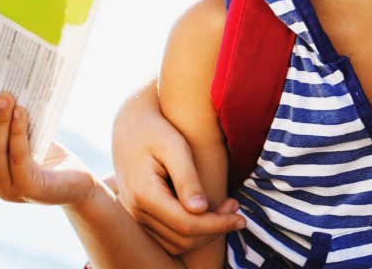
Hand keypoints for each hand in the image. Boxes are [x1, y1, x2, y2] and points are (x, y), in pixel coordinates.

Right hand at [0, 92, 95, 205]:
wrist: (81, 186)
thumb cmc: (53, 160)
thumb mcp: (29, 141)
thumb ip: (13, 127)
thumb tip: (4, 94)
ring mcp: (8, 190)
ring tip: (6, 99)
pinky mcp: (29, 190)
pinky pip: (18, 157)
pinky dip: (17, 133)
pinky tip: (20, 114)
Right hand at [111, 82, 243, 254]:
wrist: (130, 126)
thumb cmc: (156, 131)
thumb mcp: (175, 147)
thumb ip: (187, 178)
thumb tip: (200, 209)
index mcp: (144, 194)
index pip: (186, 225)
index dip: (217, 225)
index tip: (241, 217)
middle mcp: (136, 211)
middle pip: (183, 239)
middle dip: (215, 229)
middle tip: (236, 209)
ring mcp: (136, 216)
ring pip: (176, 243)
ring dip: (205, 233)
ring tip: (227, 210)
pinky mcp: (141, 216)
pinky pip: (169, 237)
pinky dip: (192, 233)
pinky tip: (209, 214)